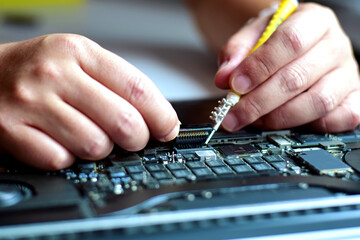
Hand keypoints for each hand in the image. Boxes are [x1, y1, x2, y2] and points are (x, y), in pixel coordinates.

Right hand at [0, 34, 178, 169]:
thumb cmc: (41, 70)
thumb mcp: (80, 61)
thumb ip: (117, 85)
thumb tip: (157, 120)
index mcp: (80, 53)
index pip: (137, 88)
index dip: (161, 116)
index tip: (168, 129)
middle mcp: (55, 74)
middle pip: (123, 122)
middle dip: (136, 139)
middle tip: (132, 139)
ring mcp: (31, 103)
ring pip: (95, 146)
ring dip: (100, 149)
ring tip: (88, 135)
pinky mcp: (12, 130)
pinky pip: (61, 160)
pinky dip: (68, 158)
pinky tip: (61, 142)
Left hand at [215, 3, 359, 132]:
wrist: (298, 42)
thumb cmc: (277, 39)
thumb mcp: (253, 34)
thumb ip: (236, 52)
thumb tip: (224, 78)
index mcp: (313, 20)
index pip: (290, 42)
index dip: (259, 67)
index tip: (235, 85)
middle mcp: (335, 46)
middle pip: (298, 78)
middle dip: (259, 102)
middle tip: (233, 113)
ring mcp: (348, 74)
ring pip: (317, 103)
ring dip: (277, 117)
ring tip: (253, 119)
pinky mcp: (353, 98)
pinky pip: (340, 119)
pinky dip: (311, 126)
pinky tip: (286, 122)